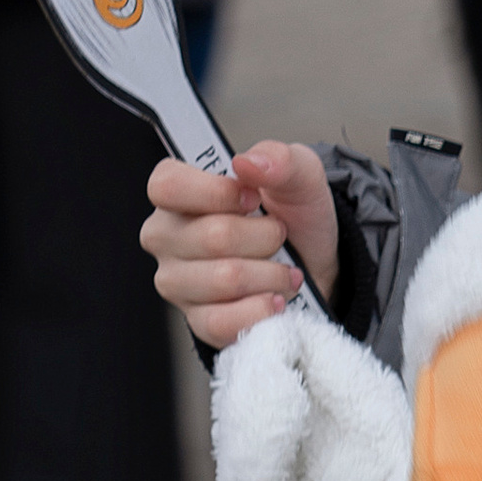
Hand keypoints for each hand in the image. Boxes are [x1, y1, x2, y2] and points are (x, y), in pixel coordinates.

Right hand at [143, 142, 337, 344]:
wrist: (314, 266)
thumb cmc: (294, 218)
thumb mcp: (299, 176)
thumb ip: (279, 158)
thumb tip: (249, 164)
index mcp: (177, 193)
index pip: (168, 186)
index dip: (217, 193)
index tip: (252, 198)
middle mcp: (167, 236)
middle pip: (213, 237)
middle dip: (265, 237)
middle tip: (278, 236)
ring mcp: (178, 282)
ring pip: (226, 280)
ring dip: (271, 275)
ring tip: (283, 269)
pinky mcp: (197, 321)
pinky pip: (224, 322)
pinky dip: (262, 311)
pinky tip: (274, 300)